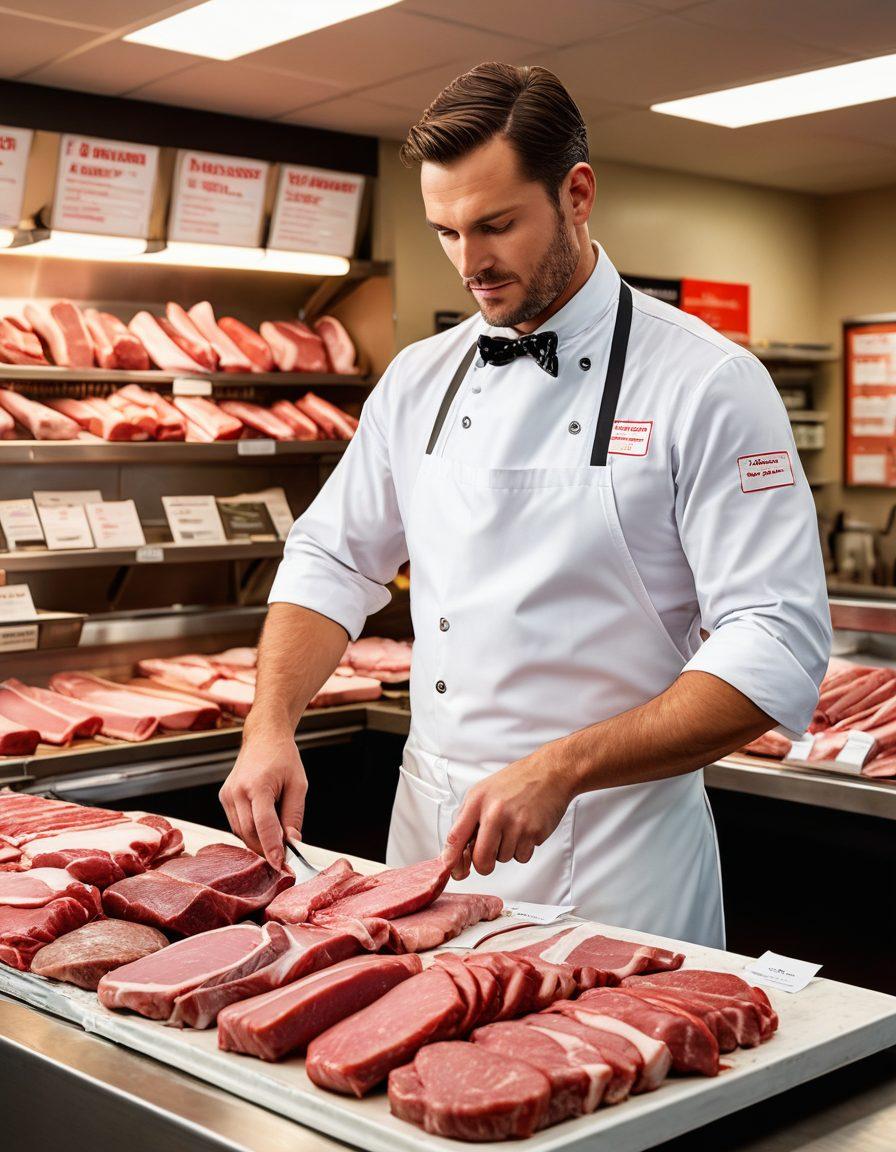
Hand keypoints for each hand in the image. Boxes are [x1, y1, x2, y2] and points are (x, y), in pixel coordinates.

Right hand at [219, 729, 306, 868]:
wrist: (264, 737)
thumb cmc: (284, 758)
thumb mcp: (298, 785)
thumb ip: (294, 815)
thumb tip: (292, 842)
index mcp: (258, 786)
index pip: (264, 826)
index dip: (273, 848)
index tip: (281, 865)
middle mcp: (237, 791)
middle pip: (249, 833)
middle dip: (266, 849)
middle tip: (283, 858)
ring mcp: (227, 794)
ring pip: (240, 832)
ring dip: (257, 841)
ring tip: (275, 841)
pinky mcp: (224, 797)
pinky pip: (236, 823)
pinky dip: (249, 831)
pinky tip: (262, 828)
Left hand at [441, 745, 578, 880]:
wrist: (550, 773)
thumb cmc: (517, 781)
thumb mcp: (483, 791)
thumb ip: (468, 817)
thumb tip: (457, 846)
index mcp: (477, 801)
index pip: (456, 836)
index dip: (451, 859)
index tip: (452, 872)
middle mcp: (494, 812)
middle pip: (481, 858)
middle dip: (483, 864)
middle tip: (489, 856)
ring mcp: (515, 824)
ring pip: (503, 859)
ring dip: (507, 850)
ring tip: (514, 827)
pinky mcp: (534, 832)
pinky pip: (522, 857)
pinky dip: (523, 849)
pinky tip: (525, 830)